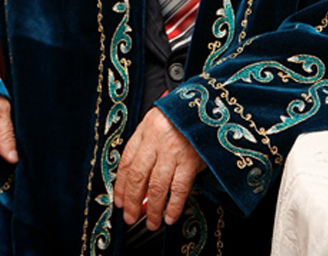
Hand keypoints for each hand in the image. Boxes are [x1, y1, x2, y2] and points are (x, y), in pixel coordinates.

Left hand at [114, 107, 205, 230]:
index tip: (120, 200)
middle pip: (138, 176)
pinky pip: (179, 188)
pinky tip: (170, 217)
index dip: (121, 185)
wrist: (208, 104)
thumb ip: (148, 142)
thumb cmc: (183, 113)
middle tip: (130, 216)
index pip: (127, 161)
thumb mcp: (159, 119)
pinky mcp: (191, 159)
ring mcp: (173, 151)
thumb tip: (139, 176)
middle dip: (132, 201)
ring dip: (153, 209)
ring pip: (157, 186)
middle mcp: (156, 140)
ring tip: (152, 223)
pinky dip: (174, 206)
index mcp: (145, 129)